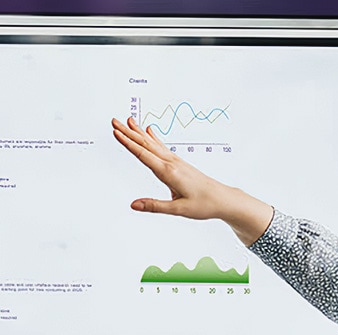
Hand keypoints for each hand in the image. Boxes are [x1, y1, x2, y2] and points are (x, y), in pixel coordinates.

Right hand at [111, 117, 272, 244]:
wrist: (222, 199)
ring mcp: (176, 161)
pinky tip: (149, 131)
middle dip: (129, 133)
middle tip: (114, 121)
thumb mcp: (178, 210)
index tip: (116, 132)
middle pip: (146, 145)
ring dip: (139, 132)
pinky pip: (162, 147)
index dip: (128, 143)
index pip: (144, 155)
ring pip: (153, 144)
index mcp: (169, 172)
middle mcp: (172, 163)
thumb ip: (154, 206)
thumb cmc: (203, 205)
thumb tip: (133, 205)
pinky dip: (153, 138)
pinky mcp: (179, 163)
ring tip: (128, 121)